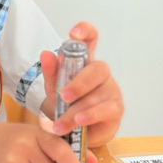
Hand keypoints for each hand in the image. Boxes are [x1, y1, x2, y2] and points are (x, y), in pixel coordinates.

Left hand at [41, 22, 123, 147]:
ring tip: (62, 121)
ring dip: (78, 108)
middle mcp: (102, 74)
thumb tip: (47, 54)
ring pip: (100, 94)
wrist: (73, 130)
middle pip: (99, 69)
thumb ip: (51, 72)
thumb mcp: (54, 87)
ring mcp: (112, 91)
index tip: (74, 34)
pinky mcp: (116, 110)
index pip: (91, 39)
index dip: (85, 32)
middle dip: (80, 83)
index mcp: (85, 62)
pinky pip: (107, 110)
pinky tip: (79, 122)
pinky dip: (90, 116)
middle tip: (63, 95)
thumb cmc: (66, 104)